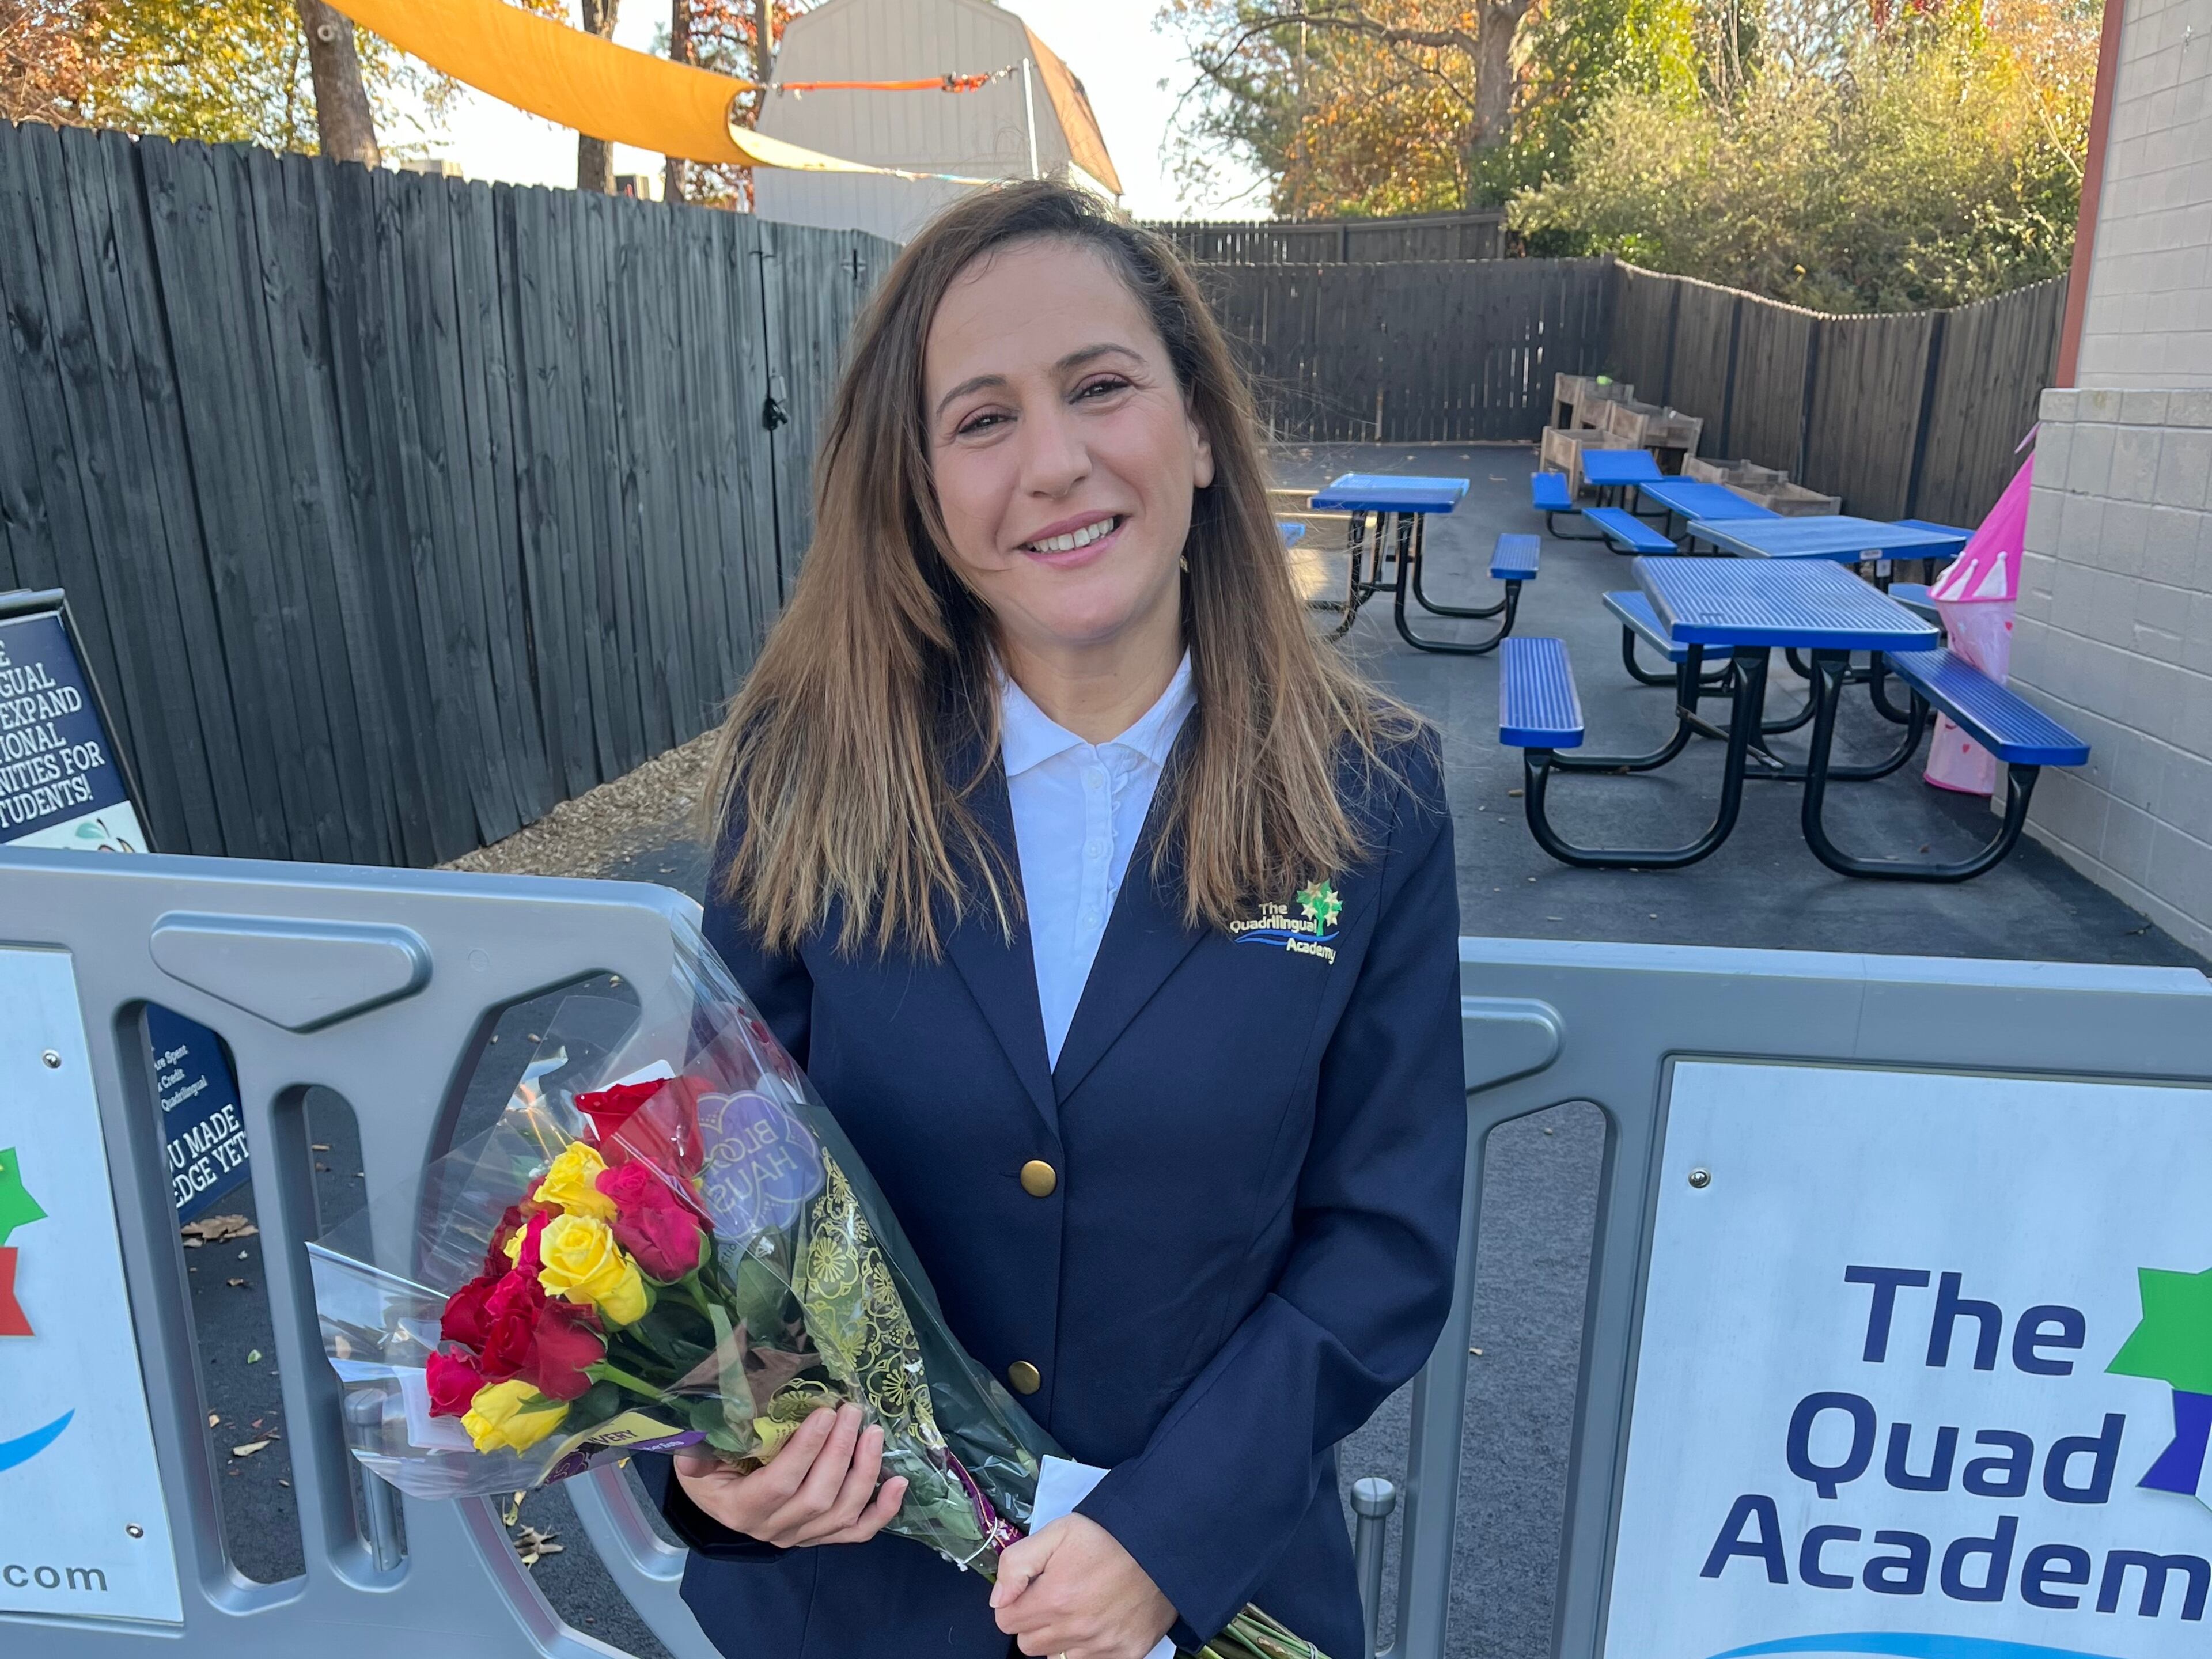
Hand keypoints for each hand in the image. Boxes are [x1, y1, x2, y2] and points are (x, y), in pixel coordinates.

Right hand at [672, 1403, 907, 1547]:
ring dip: (864, 1471)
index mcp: (741, 1509)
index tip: (825, 1413)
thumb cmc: (710, 1473)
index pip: (780, 1483)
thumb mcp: (694, 1460)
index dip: (806, 1450)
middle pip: (818, 1497)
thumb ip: (697, 1448)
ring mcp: (800, 1536)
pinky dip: (883, 1510)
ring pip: (841, 1513)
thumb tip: (693, 1432)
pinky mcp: (821, 1537)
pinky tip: (899, 1482)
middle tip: (853, 1411)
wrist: (719, 1503)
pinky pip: (857, 1532)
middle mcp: (773, 1529)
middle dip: (841, 1450)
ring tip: (874, 1433)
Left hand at [990, 1513, 1175, 1658]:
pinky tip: (1099, 1623)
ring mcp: (1103, 1646)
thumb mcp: (1056, 1532)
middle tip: (1055, 1597)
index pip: (1005, 1621)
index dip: (1014, 1603)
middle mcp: (1076, 1629)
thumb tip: (998, 1599)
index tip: (1031, 1590)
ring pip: (1057, 1658)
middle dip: (1035, 1622)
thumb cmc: (1108, 1535)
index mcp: (1054, 1598)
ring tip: (1079, 1609)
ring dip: (1061, 1638)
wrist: (1163, 1543)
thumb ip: (1017, 1563)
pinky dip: (1089, 1649)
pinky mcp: (1127, 1654)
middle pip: (1028, 1645)